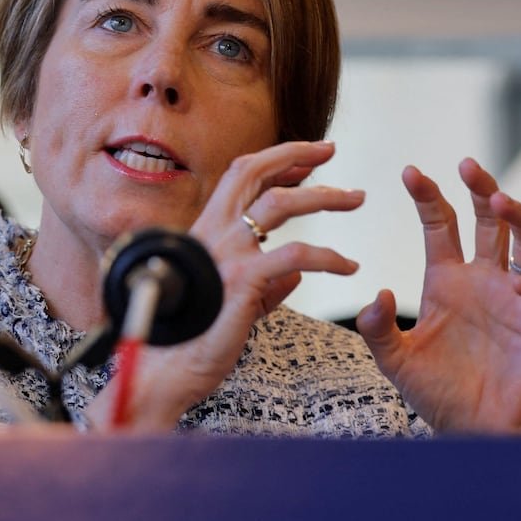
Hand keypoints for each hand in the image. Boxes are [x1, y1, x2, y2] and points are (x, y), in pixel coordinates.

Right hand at [91, 140, 363, 431]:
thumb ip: (263, 283)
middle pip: (253, 172)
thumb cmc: (192, 339)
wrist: (165, 369)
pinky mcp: (243, 280)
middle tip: (330, 151)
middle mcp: (211, 234)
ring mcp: (225, 254)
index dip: (274, 162)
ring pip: (280, 203)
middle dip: (296, 154)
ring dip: (324, 195)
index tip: (306, 162)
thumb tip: (296, 275)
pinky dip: (331, 257)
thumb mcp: (231, 302)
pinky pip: (299, 255)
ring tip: (355, 198)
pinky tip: (348, 265)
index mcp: (204, 233)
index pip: (238, 179)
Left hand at [356, 158, 520, 433]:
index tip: (410, 171)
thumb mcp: (395, 361)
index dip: (428, 197)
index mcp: (446, 281)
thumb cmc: (437, 394)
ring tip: (500, 201)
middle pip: (487, 221)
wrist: (473, 431)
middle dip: (481, 189)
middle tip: (468, 164)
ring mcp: (516, 298)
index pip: (439, 226)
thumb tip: (377, 292)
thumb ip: (378, 329)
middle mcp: (483, 280)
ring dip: (517, 218)